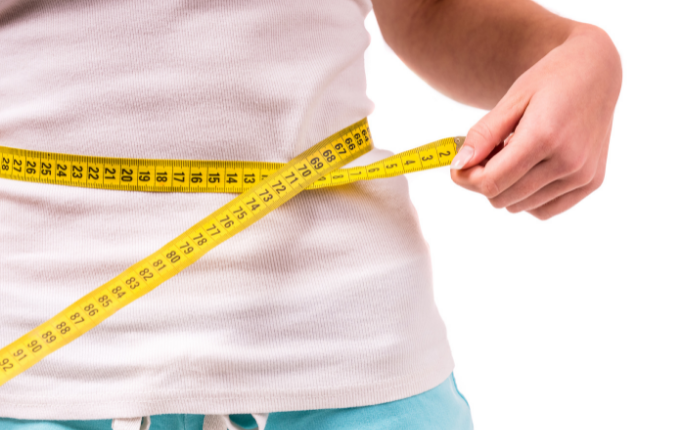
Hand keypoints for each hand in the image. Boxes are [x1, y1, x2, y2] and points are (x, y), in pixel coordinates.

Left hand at [449, 25, 620, 219]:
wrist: (597, 71)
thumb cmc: (550, 80)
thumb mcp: (512, 99)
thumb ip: (484, 135)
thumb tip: (459, 165)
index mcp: (545, 136)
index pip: (491, 181)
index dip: (465, 178)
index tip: (457, 167)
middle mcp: (569, 162)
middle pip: (502, 197)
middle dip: (483, 181)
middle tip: (487, 154)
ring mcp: (584, 176)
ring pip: (520, 206)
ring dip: (506, 188)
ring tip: (513, 156)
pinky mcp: (592, 183)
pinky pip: (544, 210)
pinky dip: (527, 198)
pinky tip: (528, 171)